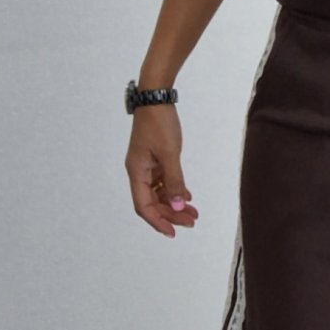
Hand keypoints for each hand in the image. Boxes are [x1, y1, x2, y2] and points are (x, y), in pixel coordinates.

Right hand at [125, 105, 198, 238]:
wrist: (156, 98)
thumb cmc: (159, 122)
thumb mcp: (170, 154)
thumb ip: (174, 181)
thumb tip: (178, 205)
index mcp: (136, 172)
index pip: (143, 206)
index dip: (157, 221)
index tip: (172, 232)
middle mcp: (139, 172)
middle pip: (152, 202)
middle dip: (171, 214)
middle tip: (191, 222)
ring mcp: (146, 166)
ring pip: (159, 193)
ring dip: (175, 204)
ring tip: (193, 213)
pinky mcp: (154, 159)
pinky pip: (163, 182)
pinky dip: (174, 190)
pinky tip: (188, 197)